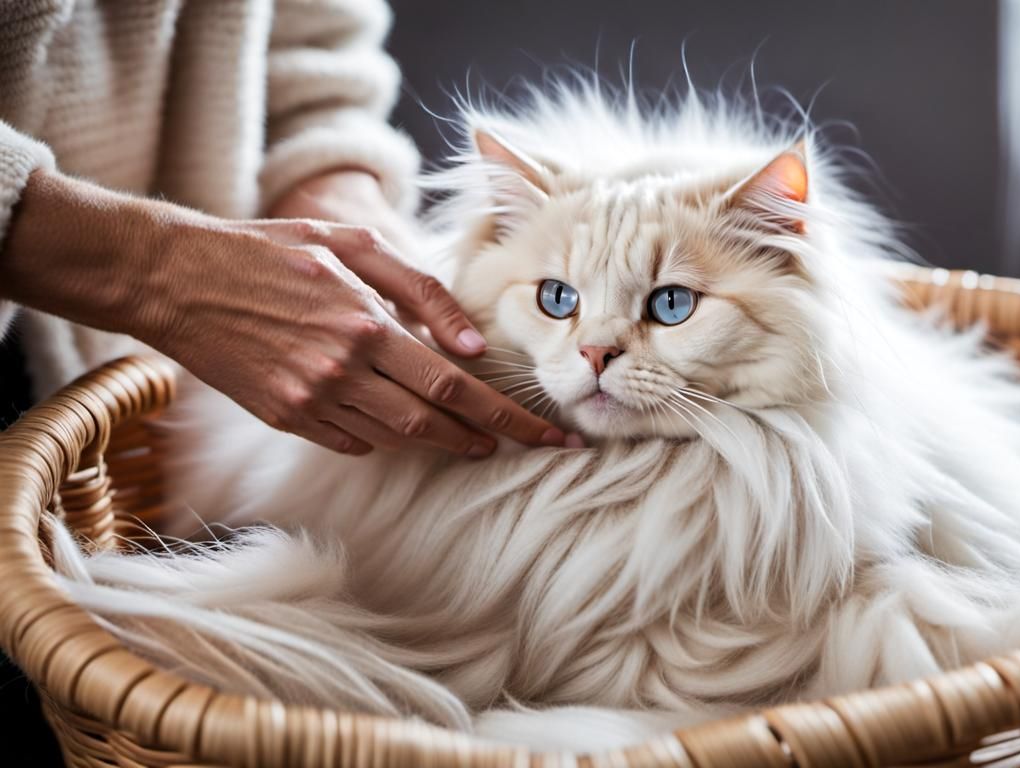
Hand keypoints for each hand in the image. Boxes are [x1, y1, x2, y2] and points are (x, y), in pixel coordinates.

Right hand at [0, 169, 570, 455]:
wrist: (176, 279)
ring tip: (477, 436)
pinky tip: (406, 424)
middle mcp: (340, 374)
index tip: (552, 437)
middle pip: (434, 425)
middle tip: (534, 445)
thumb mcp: (353, 243)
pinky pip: (353, 442)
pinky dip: (387, 437)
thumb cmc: (273, 249)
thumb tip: (470, 343)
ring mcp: (309, 402)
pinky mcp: (284, 418)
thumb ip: (419, 290)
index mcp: (366, 327)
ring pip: (396, 438)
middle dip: (490, 440)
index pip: (457, 388)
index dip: (510, 419)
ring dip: (442, 442)